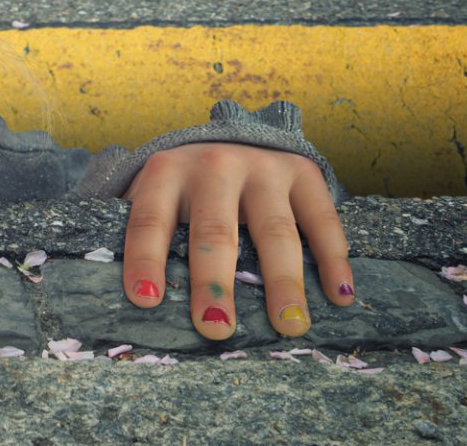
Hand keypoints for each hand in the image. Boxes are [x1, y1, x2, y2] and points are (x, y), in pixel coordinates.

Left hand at [119, 143, 351, 340]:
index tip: (145, 302)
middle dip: (213, 282)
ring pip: (273, 231)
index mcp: (166, 173)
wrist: (235, 137)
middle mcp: (214, 166)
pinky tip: (339, 294)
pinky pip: (321, 219)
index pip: (150, 221)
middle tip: (216, 328)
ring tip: (288, 325)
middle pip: (214, 231)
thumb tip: (128, 302)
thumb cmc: (188, 188)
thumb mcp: (158, 196)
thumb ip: (146, 236)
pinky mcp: (303, 173)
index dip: (144, 260)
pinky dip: (332, 257)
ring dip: (281, 281)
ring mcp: (262, 168)